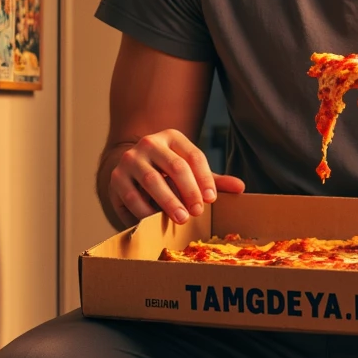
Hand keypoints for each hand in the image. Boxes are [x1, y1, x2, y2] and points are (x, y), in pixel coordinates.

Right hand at [107, 129, 244, 227]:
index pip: (194, 156)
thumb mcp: (190, 173)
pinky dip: (145, 210)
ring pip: (153, 180)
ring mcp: (131, 159)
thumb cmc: (167, 174)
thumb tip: (241, 188)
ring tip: (181, 218)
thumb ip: (212, 180)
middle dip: (189, 191)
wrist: (131, 172)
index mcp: (172, 137)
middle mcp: (150, 143)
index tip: (211, 200)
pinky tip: (155, 220)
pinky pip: (132, 196)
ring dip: (169, 201)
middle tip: (198, 212)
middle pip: (175, 166)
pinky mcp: (117, 177)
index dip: (205, 179)